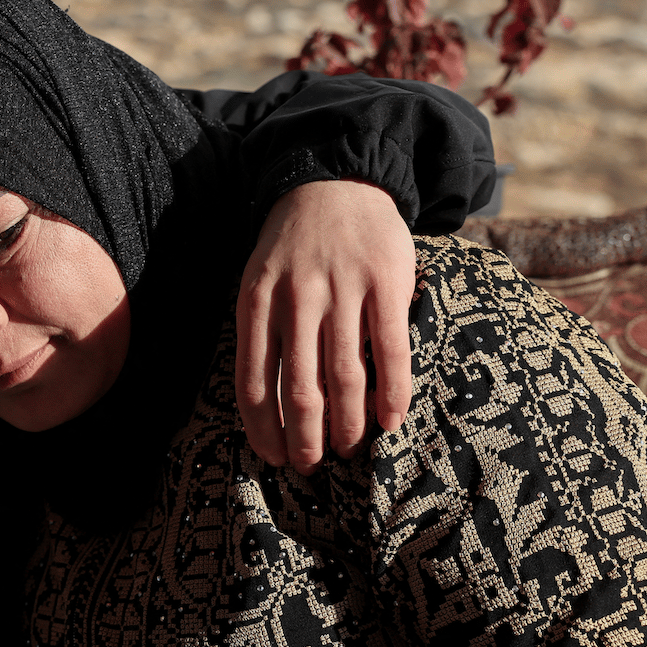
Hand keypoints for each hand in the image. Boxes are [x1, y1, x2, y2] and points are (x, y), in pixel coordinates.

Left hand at [235, 178, 415, 472]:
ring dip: (347, 423)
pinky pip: (390, 350)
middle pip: (299, 387)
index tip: (272, 457)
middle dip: (304, 436)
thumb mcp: (260, 279)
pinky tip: (391, 420)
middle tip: (311, 464)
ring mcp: (342, 290)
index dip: (263, 427)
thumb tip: (264, 403)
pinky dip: (392, 392)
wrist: (336, 181)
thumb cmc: (294, 244)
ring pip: (345, 376)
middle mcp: (296, 298)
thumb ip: (262, 330)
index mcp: (256, 300)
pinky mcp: (386, 283)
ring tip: (347, 448)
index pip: (254, 381)